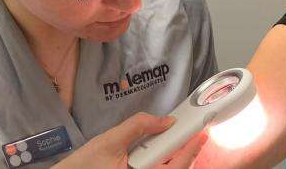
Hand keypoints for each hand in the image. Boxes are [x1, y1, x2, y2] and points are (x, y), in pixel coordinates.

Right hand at [52, 112, 207, 168]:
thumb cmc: (83, 165)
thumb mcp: (110, 140)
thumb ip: (138, 127)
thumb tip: (165, 120)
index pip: (176, 166)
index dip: (191, 149)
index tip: (202, 134)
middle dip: (186, 152)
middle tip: (193, 133)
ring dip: (175, 158)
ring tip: (178, 140)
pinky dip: (163, 162)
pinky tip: (161, 150)